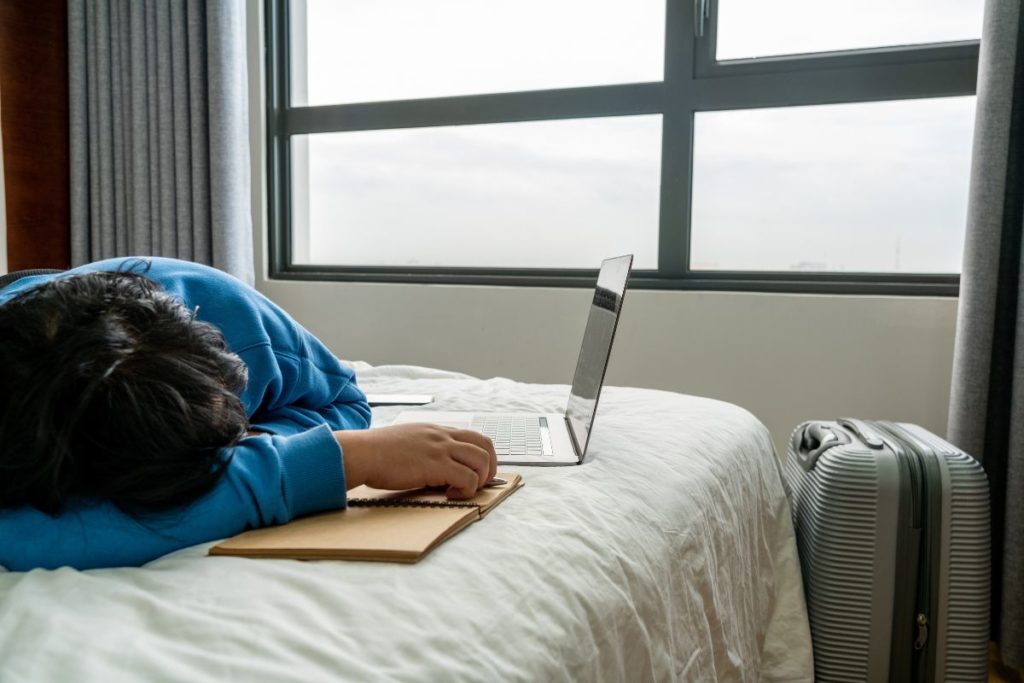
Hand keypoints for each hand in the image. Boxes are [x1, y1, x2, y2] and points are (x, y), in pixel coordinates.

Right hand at [335, 423, 496, 499]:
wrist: (362, 452)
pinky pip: (467, 477)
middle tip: (477, 484)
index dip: (481, 456)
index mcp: (436, 430)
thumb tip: (435, 468)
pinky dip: (466, 490)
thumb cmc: (377, 451)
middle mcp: (443, 436)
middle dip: (489, 468)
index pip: (473, 436)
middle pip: (486, 445)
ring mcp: (441, 448)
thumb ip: (425, 448)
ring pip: (482, 461)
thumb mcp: (407, 441)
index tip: (475, 472)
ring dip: (479, 480)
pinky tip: (449, 495)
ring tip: (461, 491)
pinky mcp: (436, 464)